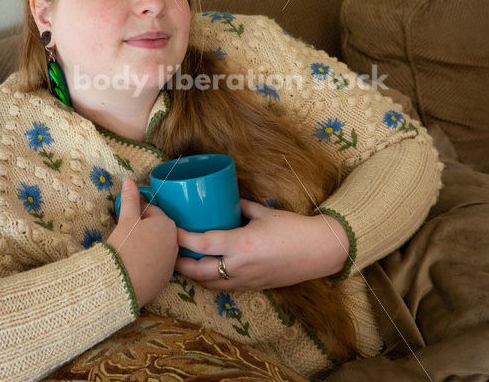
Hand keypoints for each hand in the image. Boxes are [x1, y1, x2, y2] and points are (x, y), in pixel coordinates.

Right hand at [106, 179, 178, 308]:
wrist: (121, 284)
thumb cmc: (124, 247)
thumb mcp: (126, 219)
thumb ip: (130, 199)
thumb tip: (129, 180)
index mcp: (167, 224)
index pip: (151, 212)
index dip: (136, 215)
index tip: (125, 221)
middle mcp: (174, 242)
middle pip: (156, 230)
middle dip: (143, 230)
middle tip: (126, 236)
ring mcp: (171, 262)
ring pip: (157, 247)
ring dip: (146, 246)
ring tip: (129, 252)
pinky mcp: (165, 279)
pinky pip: (157, 265)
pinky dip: (148, 263)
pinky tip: (135, 266)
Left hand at [174, 198, 349, 290]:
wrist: (319, 252)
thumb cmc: (293, 229)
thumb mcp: (264, 213)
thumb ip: (241, 207)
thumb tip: (226, 200)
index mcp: (241, 244)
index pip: (202, 244)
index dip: (183, 238)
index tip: (172, 230)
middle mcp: (240, 266)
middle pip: (199, 271)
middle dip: (180, 263)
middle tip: (169, 251)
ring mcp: (246, 280)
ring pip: (209, 284)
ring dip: (194, 275)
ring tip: (183, 262)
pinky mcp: (253, 287)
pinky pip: (224, 288)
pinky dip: (210, 281)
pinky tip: (207, 271)